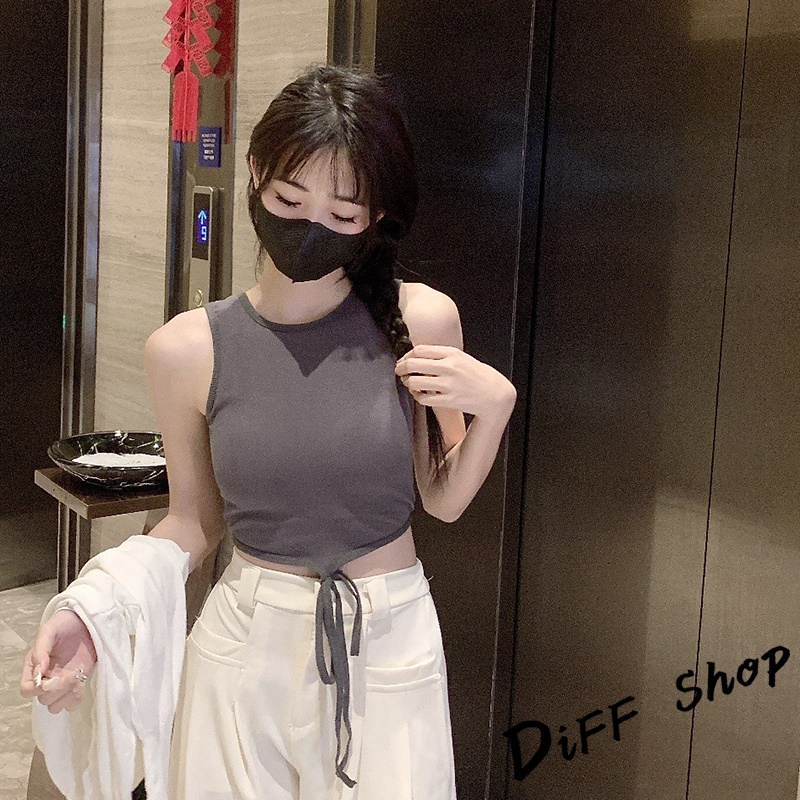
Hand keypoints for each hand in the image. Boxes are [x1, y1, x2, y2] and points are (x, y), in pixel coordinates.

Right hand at [20, 609, 97, 713]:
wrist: (86, 621)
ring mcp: (61, 683)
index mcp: (33, 667)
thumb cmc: (65, 623)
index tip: (51, 680)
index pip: (26, 690)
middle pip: (43, 699)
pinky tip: (82, 682)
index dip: (37, 690)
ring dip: (67, 695)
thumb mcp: (49, 631)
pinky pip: (72, 704)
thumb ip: (40, 650)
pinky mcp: (76, 684)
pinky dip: (76, 697)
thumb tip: (38, 673)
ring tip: (77, 677)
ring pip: (56, 706)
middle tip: (72, 674)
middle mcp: (45, 678)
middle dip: (57, 690)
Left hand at [395, 344, 516, 417]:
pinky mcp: (448, 400)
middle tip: (399, 371)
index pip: (419, 350)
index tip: (404, 360)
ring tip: (409, 383)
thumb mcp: (461, 357)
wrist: (493, 394)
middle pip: (413, 364)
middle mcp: (449, 367)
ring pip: (414, 382)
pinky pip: (423, 398)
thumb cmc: (475, 374)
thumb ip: (441, 355)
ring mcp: (448, 385)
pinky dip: (417, 396)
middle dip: (401, 368)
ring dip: (407, 382)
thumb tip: (415, 356)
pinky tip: (419, 394)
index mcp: (451, 353)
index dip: (407, 356)